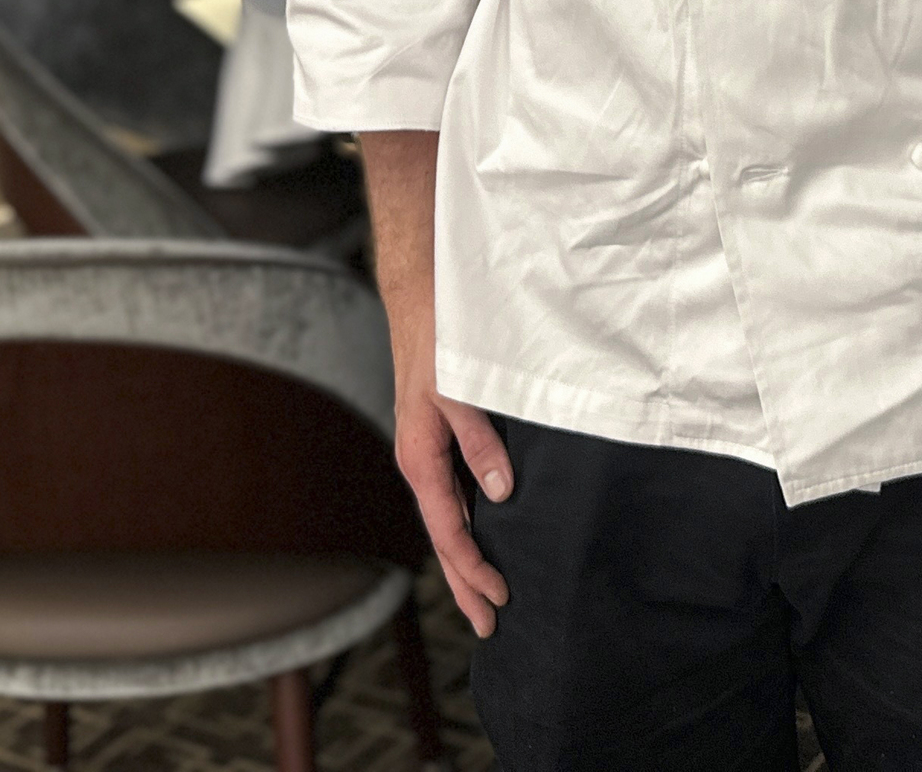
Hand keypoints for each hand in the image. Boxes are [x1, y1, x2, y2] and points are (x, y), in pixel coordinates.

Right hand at [390, 299, 514, 636]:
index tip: (499, 599)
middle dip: (465, 583)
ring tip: (487, 596)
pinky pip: (454, 493)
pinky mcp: (440, 437)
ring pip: (449, 517)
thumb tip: (502, 493)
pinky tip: (487, 533)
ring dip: (467, 558)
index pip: (449, 530)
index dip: (473, 568)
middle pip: (445, 536)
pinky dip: (470, 523)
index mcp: (419, 457)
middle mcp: (421, 460)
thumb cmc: (437, 338)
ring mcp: (429, 451)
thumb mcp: (459, 390)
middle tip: (490, 626)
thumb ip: (480, 441)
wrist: (420, 296)